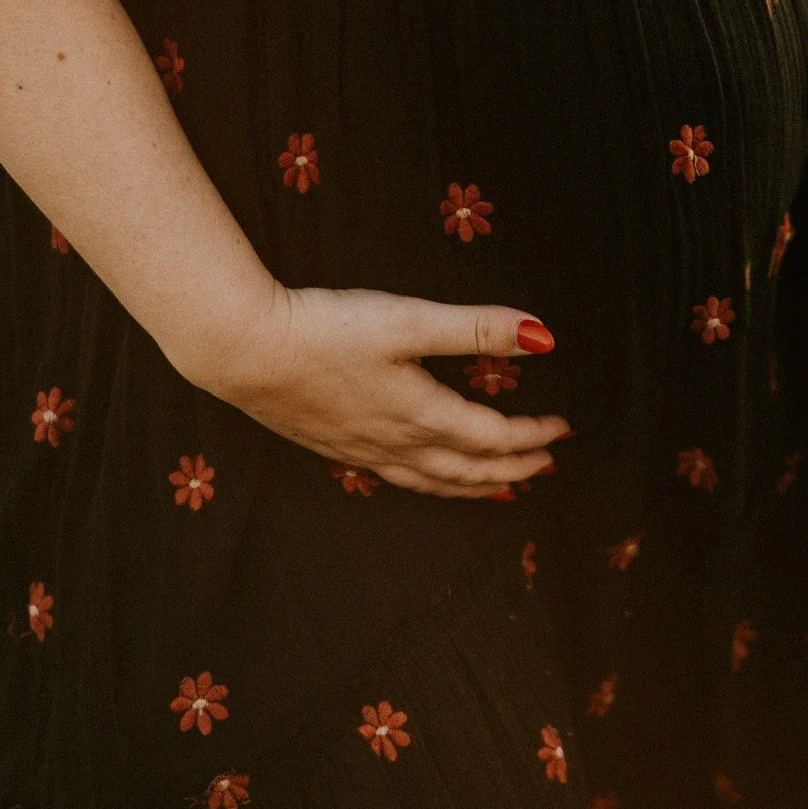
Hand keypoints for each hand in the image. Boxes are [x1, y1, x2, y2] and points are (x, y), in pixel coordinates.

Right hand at [191, 286, 570, 499]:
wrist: (244, 350)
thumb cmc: (326, 330)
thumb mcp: (409, 320)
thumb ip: (477, 329)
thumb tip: (544, 336)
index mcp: (423, 416)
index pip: (494, 438)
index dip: (534, 436)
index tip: (563, 429)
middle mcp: (398, 445)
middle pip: (470, 471)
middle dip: (514, 470)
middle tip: (546, 465)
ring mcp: (364, 451)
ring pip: (434, 482)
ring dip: (474, 486)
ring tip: (498, 487)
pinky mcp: (335, 445)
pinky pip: (400, 479)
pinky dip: (430, 483)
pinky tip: (423, 473)